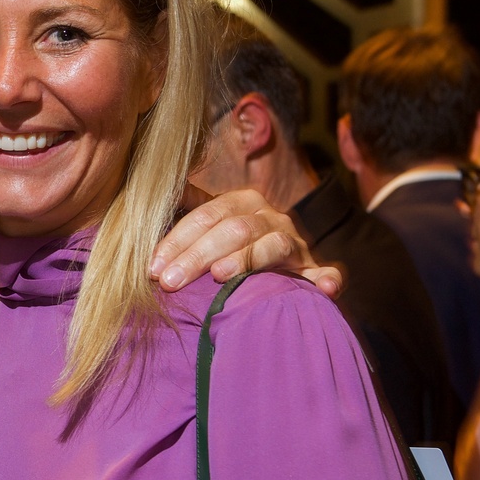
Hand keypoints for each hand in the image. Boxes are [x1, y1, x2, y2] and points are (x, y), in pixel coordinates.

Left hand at [150, 186, 342, 297]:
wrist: (278, 264)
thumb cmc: (229, 244)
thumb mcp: (208, 224)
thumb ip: (184, 211)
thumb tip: (156, 192)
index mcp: (242, 202)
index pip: (206, 215)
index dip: (177, 240)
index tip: (153, 268)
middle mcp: (270, 217)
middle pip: (234, 230)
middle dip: (198, 255)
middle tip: (170, 282)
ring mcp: (294, 243)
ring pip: (272, 245)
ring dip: (247, 259)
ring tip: (220, 275)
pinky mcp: (314, 270)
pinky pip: (324, 272)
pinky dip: (327, 278)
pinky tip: (322, 287)